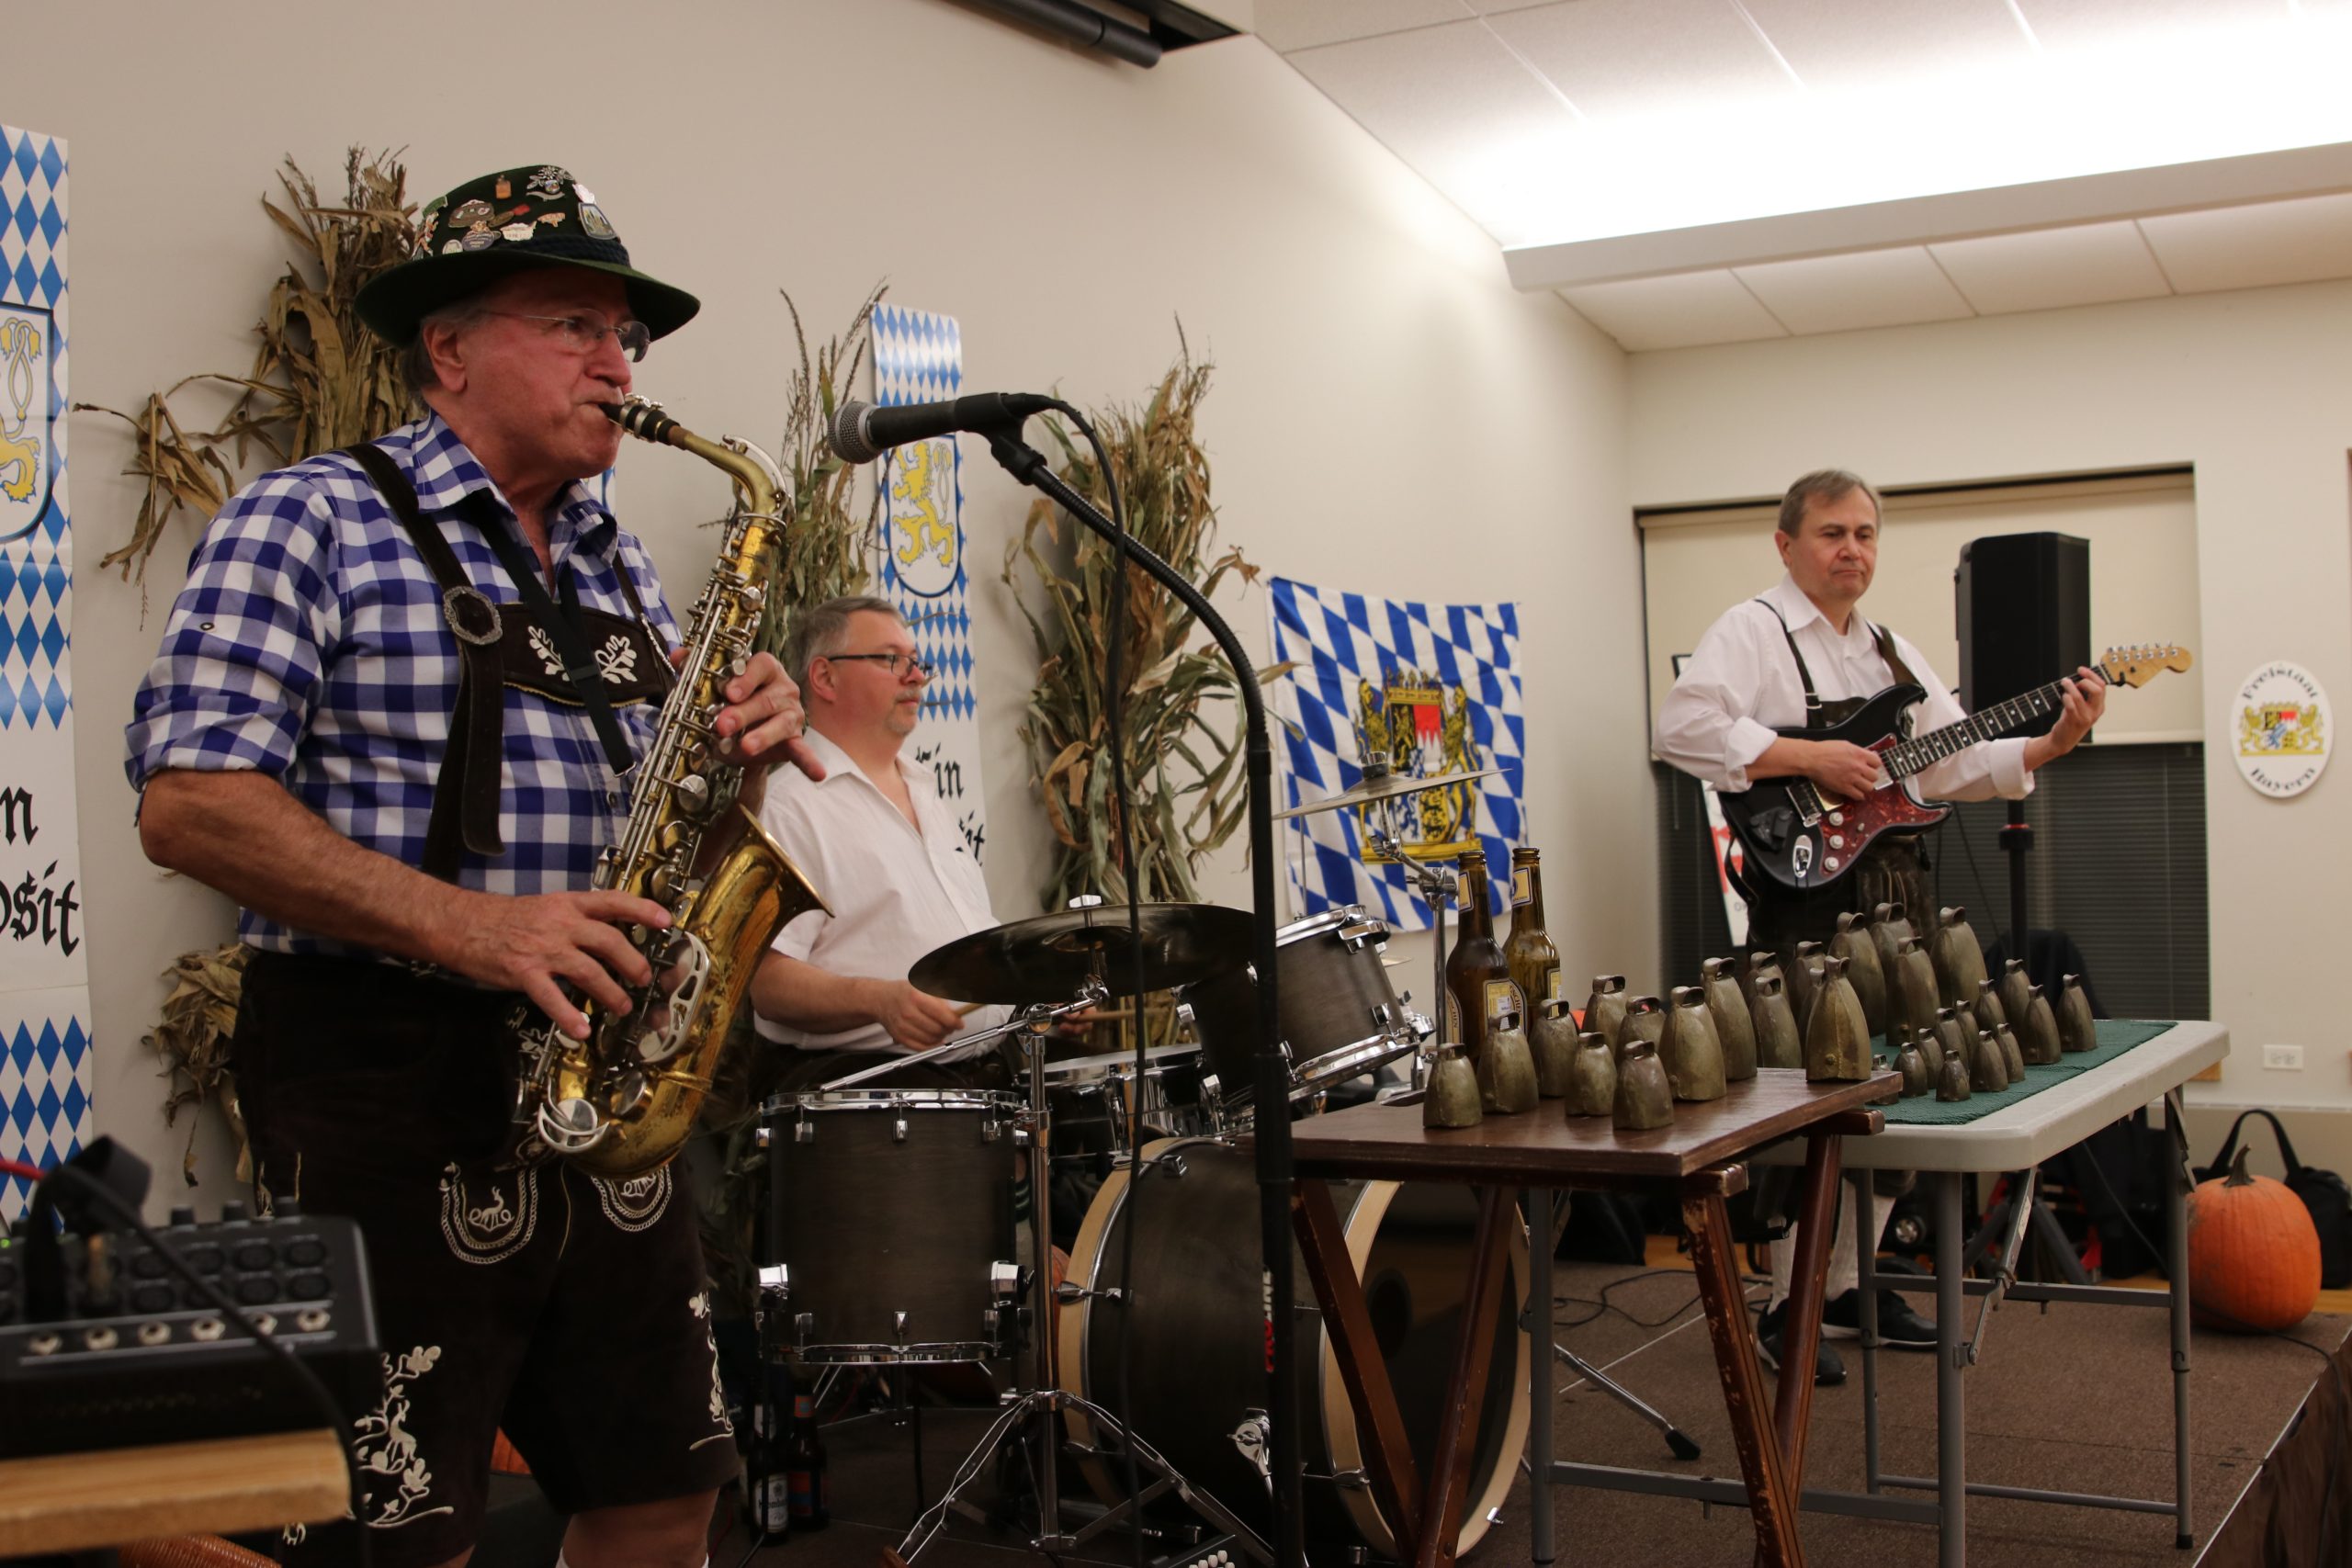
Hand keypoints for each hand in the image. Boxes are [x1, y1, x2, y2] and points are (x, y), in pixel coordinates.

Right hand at [434, 888, 672, 1039]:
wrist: (462, 923)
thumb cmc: (505, 919)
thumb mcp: (547, 908)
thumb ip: (576, 921)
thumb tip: (609, 939)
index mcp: (568, 904)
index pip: (613, 901)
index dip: (642, 910)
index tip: (666, 921)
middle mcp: (560, 923)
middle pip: (610, 940)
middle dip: (633, 963)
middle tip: (643, 978)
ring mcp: (543, 948)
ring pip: (589, 971)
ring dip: (610, 993)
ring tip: (621, 1006)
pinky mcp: (524, 971)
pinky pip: (552, 997)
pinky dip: (567, 1016)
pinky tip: (579, 1029)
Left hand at [671, 648, 825, 781]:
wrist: (741, 732)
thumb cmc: (731, 701)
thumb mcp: (711, 684)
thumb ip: (697, 668)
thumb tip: (679, 656)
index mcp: (766, 670)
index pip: (761, 665)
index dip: (746, 678)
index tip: (729, 692)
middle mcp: (783, 690)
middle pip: (767, 699)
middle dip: (744, 713)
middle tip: (722, 725)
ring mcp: (791, 715)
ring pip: (781, 724)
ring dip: (763, 736)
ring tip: (745, 747)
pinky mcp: (793, 740)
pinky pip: (802, 750)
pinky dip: (809, 761)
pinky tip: (817, 773)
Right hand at [871, 980, 968, 1048]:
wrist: (881, 999)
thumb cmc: (905, 992)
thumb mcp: (924, 986)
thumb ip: (941, 998)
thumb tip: (955, 1013)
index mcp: (916, 996)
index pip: (942, 1015)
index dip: (955, 1022)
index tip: (959, 1023)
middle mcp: (908, 1012)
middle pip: (937, 1029)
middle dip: (948, 1030)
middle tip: (951, 1026)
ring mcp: (903, 1027)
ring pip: (930, 1040)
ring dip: (940, 1037)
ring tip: (941, 1031)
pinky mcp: (899, 1037)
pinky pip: (920, 1048)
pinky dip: (931, 1046)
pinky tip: (934, 1039)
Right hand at [1804, 739, 1885, 802]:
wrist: (1812, 758)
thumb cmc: (1824, 750)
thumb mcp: (1845, 744)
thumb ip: (1857, 751)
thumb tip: (1864, 755)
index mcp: (1859, 754)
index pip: (1878, 762)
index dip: (1874, 765)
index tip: (1871, 767)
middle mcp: (1858, 766)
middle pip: (1875, 776)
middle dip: (1870, 777)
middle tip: (1865, 777)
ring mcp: (1852, 778)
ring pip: (1869, 787)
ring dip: (1865, 786)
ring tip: (1860, 785)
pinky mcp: (1844, 787)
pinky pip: (1858, 795)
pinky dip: (1858, 795)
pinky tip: (1855, 792)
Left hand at [2045, 668, 2107, 754]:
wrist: (2063, 741)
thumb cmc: (2071, 721)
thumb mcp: (2082, 707)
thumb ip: (2084, 695)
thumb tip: (2078, 677)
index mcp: (2100, 707)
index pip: (2102, 686)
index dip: (2092, 675)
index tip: (2081, 669)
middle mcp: (2095, 712)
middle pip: (2098, 690)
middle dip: (2085, 680)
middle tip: (2074, 679)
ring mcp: (2085, 717)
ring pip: (2080, 696)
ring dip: (2070, 686)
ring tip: (2064, 683)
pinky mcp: (2074, 720)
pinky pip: (2070, 705)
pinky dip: (2066, 697)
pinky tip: (2063, 695)